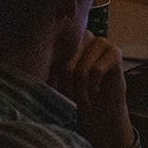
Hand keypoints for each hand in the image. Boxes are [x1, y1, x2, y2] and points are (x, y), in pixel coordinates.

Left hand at [50, 30, 135, 147]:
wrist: (102, 111)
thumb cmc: (78, 94)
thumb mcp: (58, 81)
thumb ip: (49, 70)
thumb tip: (33, 68)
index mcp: (68, 39)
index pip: (53, 54)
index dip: (54, 78)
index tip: (57, 92)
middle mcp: (84, 37)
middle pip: (66, 63)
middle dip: (67, 86)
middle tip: (71, 100)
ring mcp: (101, 42)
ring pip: (81, 69)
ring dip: (81, 90)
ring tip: (83, 101)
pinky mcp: (115, 52)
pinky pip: (96, 71)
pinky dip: (93, 88)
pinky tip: (96, 94)